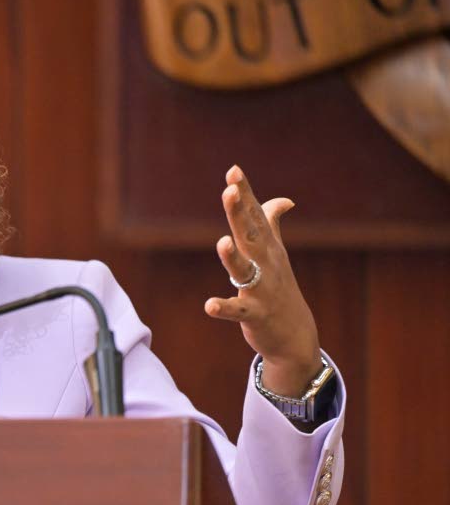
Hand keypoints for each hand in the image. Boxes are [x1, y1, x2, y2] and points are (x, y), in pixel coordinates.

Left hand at [204, 165, 322, 396]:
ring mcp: (262, 289)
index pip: (255, 215)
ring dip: (233, 258)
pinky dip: (224, 308)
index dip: (245, 193)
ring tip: (222, 242)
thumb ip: (272, 224)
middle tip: (229, 191)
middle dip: (240, 213)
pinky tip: (209, 305)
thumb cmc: (280, 288)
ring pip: (245, 271)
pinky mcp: (255, 315)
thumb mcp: (277, 254)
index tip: (233, 170)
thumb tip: (283, 200)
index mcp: (267, 248)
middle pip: (250, 235)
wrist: (296, 334)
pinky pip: (238, 311)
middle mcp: (266, 264)